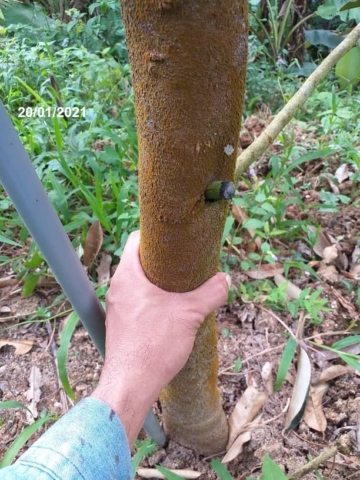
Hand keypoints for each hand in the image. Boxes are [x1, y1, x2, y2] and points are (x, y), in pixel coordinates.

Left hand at [92, 230, 230, 443]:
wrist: (130, 385)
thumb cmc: (154, 345)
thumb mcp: (190, 314)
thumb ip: (211, 293)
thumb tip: (226, 279)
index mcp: (128, 275)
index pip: (136, 239)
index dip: (157, 235)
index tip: (177, 240)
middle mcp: (117, 288)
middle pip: (139, 261)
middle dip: (163, 261)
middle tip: (186, 264)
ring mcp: (117, 307)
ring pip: (139, 283)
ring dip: (159, 283)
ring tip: (182, 288)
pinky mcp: (121, 324)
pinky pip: (137, 301)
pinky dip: (153, 300)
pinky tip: (171, 312)